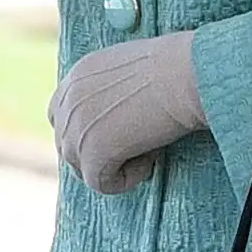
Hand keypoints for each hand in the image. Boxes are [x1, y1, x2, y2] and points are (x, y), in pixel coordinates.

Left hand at [49, 32, 205, 194]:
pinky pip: (101, 183)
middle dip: (103, 151)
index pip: (60, 116)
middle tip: (142, 139)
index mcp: (78, 76)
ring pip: (83, 168)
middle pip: (69, 146)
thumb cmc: (181, 67)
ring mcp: (76, 128)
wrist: (190, 72)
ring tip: (149, 145)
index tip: (123, 130)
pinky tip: (151, 157)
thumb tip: (117, 121)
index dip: (88, 131)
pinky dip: (128, 178)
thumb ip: (112, 91)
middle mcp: (69, 101)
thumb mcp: (134, 70)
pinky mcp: (92, 153)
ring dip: (116, 163)